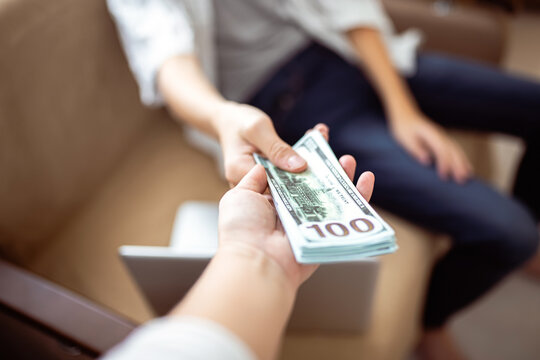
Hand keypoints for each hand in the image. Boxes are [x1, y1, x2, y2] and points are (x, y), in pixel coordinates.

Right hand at [213, 102, 319, 184]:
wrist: (227, 120)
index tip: (325, 177)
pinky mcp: (272, 175)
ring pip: (292, 178)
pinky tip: (318, 137)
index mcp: (241, 174)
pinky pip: (291, 170)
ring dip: (312, 162)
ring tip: (327, 141)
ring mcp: (262, 181)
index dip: (300, 186)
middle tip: (338, 161)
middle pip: (286, 187)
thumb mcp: (257, 129)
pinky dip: (305, 156)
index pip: (274, 188)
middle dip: (313, 174)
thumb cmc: (238, 121)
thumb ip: (276, 148)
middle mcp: (252, 183)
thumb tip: (300, 166)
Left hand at [218, 153, 374, 289]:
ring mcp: (309, 225)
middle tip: (334, 152)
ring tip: (350, 161)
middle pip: (314, 186)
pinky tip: (366, 180)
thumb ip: (254, 178)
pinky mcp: (326, 236)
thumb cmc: (242, 227)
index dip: (302, 162)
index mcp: (271, 203)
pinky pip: (346, 216)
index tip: (313, 145)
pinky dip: (359, 199)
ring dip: (343, 179)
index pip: (291, 178)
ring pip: (332, 199)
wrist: (254, 260)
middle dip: (325, 168)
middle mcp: (291, 214)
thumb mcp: (239, 194)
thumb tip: (264, 165)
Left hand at [389, 110, 471, 182]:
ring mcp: (444, 137)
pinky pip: (456, 151)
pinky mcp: (444, 141)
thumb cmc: (403, 129)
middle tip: (460, 180)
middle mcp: (440, 135)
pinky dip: (463, 160)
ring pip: (457, 150)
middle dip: (458, 165)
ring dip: (463, 163)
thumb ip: (416, 149)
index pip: (441, 149)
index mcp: (430, 134)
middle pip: (453, 150)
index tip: (443, 176)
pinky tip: (468, 169)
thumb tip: (427, 161)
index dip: (444, 163)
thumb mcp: (405, 139)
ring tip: (467, 177)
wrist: (406, 116)